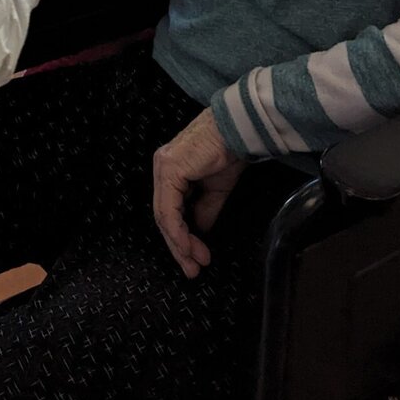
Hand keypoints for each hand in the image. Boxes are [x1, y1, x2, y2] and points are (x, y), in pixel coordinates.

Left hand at [153, 109, 243, 278]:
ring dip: (179, 243)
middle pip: (164, 217)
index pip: (169, 211)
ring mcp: (163, 168)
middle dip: (178, 247)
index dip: (181, 238)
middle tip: (191, 269)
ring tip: (194, 262)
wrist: (237, 130)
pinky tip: (188, 246)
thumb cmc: (228, 152)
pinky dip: (178, 230)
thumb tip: (199, 230)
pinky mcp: (170, 170)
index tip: (196, 259)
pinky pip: (169, 209)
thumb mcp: (216, 189)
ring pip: (164, 216)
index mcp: (170, 171)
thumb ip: (205, 209)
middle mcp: (162, 168)